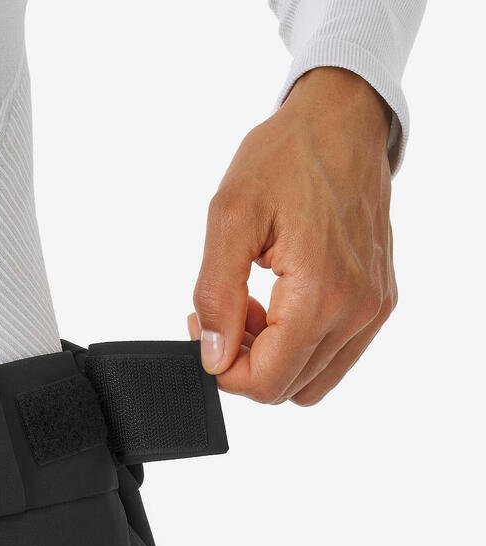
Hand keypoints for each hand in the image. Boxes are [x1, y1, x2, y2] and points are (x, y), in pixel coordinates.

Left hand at [187, 66, 397, 405]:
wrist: (341, 121)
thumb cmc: (286, 158)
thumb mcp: (229, 217)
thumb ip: (216, 295)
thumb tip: (214, 355)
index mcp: (320, 293)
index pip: (265, 382)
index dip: (222, 370)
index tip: (202, 330)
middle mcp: (356, 309)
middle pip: (286, 388)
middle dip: (242, 363)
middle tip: (221, 315)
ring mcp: (372, 308)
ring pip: (310, 380)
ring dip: (271, 358)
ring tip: (249, 308)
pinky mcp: (378, 302)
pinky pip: (333, 357)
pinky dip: (298, 346)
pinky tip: (277, 305)